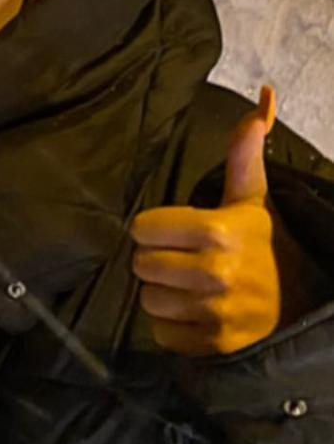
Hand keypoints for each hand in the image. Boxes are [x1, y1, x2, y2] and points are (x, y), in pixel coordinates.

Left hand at [130, 86, 280, 356]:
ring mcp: (215, 312)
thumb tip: (263, 98)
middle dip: (155, 260)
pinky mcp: (214, 345)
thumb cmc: (265, 244)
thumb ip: (244, 152)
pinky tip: (194, 312)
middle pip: (142, 265)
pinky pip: (162, 334)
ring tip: (186, 286)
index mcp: (218, 231)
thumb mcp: (252, 197)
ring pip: (148, 301)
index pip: (143, 228)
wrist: (300, 301)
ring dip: (162, 294)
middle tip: (180, 259)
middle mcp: (215, 273)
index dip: (152, 228)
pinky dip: (172, 327)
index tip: (170, 231)